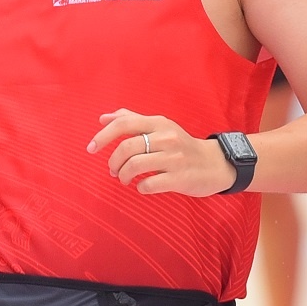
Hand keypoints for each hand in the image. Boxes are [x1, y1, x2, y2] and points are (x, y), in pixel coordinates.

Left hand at [89, 110, 238, 196]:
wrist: (215, 164)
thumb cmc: (181, 146)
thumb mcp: (160, 127)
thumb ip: (132, 120)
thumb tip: (104, 117)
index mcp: (159, 123)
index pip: (124, 123)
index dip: (103, 136)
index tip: (91, 148)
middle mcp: (167, 138)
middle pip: (126, 148)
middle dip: (113, 162)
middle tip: (113, 170)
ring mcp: (174, 159)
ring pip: (134, 166)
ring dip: (123, 175)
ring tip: (124, 179)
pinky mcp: (179, 178)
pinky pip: (148, 185)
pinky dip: (140, 187)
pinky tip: (143, 186)